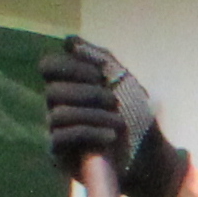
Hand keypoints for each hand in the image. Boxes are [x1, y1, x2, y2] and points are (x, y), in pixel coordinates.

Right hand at [40, 35, 188, 196]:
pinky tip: (110, 136)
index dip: (70, 67)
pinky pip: (60, 138)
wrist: (149, 156)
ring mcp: (56, 130)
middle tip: (114, 102)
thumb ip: (99, 58)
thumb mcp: (123, 81)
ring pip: (58, 114)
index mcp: (68, 84)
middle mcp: (56, 106)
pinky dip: (89, 133)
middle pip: (53, 90)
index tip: (100, 75)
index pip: (48, 66)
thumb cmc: (136, 116)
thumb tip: (69, 40)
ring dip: (94, 116)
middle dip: (88, 94)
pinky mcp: (59, 155)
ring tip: (119, 123)